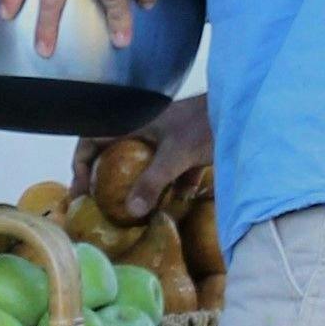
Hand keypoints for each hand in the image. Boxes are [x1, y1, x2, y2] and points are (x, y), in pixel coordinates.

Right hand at [74, 94, 213, 221]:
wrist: (244, 114)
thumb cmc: (206, 125)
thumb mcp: (176, 155)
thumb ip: (153, 182)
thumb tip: (130, 210)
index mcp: (134, 122)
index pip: (93, 138)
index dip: (80, 163)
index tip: (82, 191)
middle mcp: (145, 128)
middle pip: (115, 153)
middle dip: (106, 179)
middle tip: (100, 206)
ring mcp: (166, 137)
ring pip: (141, 163)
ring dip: (137, 185)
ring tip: (131, 211)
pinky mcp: (187, 148)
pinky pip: (170, 169)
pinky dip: (170, 185)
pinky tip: (176, 203)